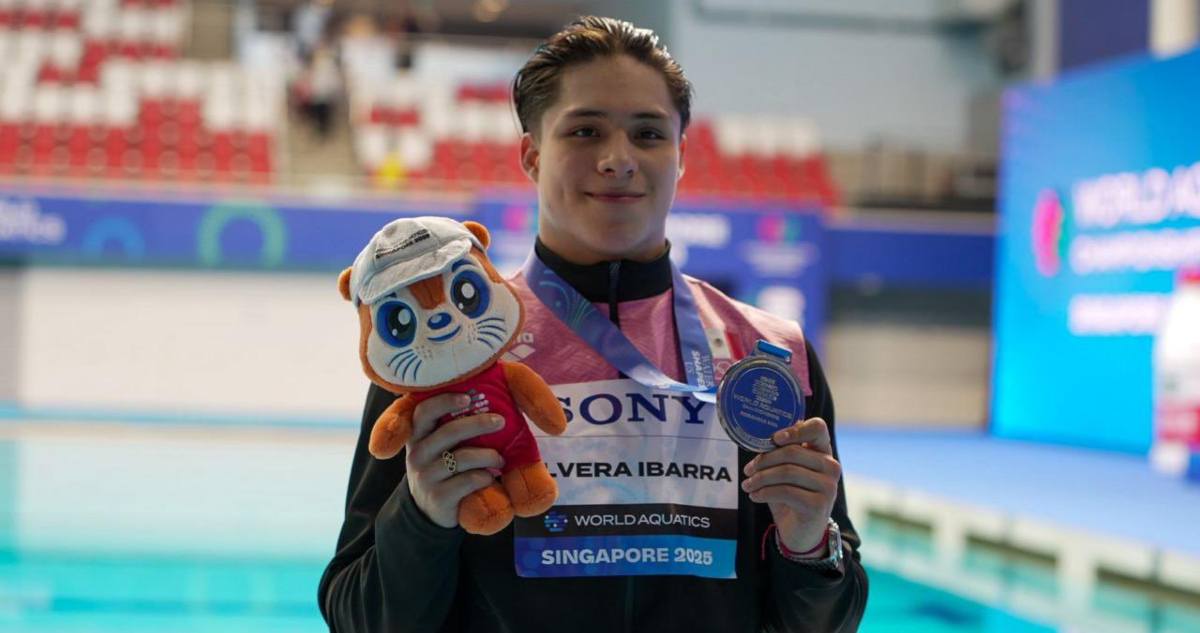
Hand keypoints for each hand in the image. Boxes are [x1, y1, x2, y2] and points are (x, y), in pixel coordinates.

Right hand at [404, 393, 505, 528]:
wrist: (429, 511)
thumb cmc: (441, 470)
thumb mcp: (437, 448)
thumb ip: (450, 430)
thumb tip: (488, 409)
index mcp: (417, 436)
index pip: (424, 411)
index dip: (445, 401)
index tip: (468, 398)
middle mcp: (417, 454)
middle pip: (449, 432)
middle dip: (478, 424)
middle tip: (500, 421)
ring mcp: (426, 476)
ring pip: (463, 458)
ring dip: (489, 456)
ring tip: (500, 459)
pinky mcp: (439, 497)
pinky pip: (469, 480)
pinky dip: (485, 477)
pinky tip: (489, 478)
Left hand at [741, 417, 840, 554]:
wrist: (801, 532)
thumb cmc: (791, 496)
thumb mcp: (785, 471)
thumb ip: (781, 453)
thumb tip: (764, 436)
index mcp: (823, 452)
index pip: (817, 428)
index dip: (796, 429)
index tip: (775, 438)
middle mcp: (830, 466)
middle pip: (792, 451)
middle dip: (764, 460)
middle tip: (748, 470)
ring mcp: (828, 486)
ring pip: (786, 472)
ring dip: (760, 478)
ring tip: (747, 485)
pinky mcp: (819, 505)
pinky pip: (785, 492)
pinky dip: (764, 492)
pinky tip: (755, 496)